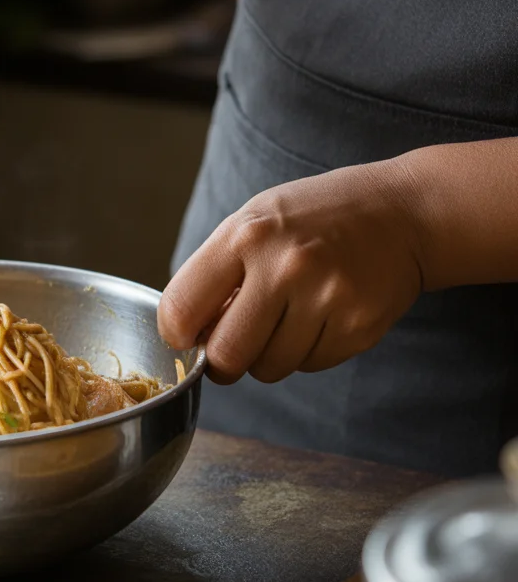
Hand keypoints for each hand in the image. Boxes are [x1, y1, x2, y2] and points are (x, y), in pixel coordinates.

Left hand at [159, 161, 426, 384]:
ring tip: (287, 317)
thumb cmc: (314, 218)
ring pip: (268, 369)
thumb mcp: (254, 222)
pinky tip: (321, 316)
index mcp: (246, 236)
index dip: (177, 334)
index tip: (188, 334)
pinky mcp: (359, 326)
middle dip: (222, 361)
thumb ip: (215, 275)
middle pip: (226, 356)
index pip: (180, 310)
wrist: (403, 212)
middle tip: (233, 346)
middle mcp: (285, 266)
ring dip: (268, 356)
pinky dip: (307, 352)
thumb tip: (186, 338)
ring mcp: (327, 298)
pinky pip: (310, 366)